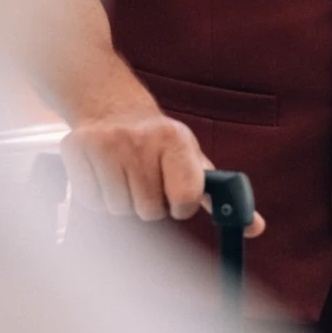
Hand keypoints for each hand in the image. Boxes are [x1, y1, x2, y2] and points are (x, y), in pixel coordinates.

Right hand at [60, 110, 267, 236]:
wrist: (113, 106)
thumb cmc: (159, 143)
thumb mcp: (192, 160)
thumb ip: (220, 195)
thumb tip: (254, 226)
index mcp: (175, 140)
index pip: (185, 200)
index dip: (179, 205)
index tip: (175, 194)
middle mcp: (140, 138)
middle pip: (148, 211)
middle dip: (148, 203)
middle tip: (145, 178)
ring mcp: (107, 142)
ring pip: (118, 209)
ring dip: (122, 200)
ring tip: (124, 173)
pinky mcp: (76, 147)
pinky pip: (90, 201)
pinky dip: (96, 195)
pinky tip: (103, 172)